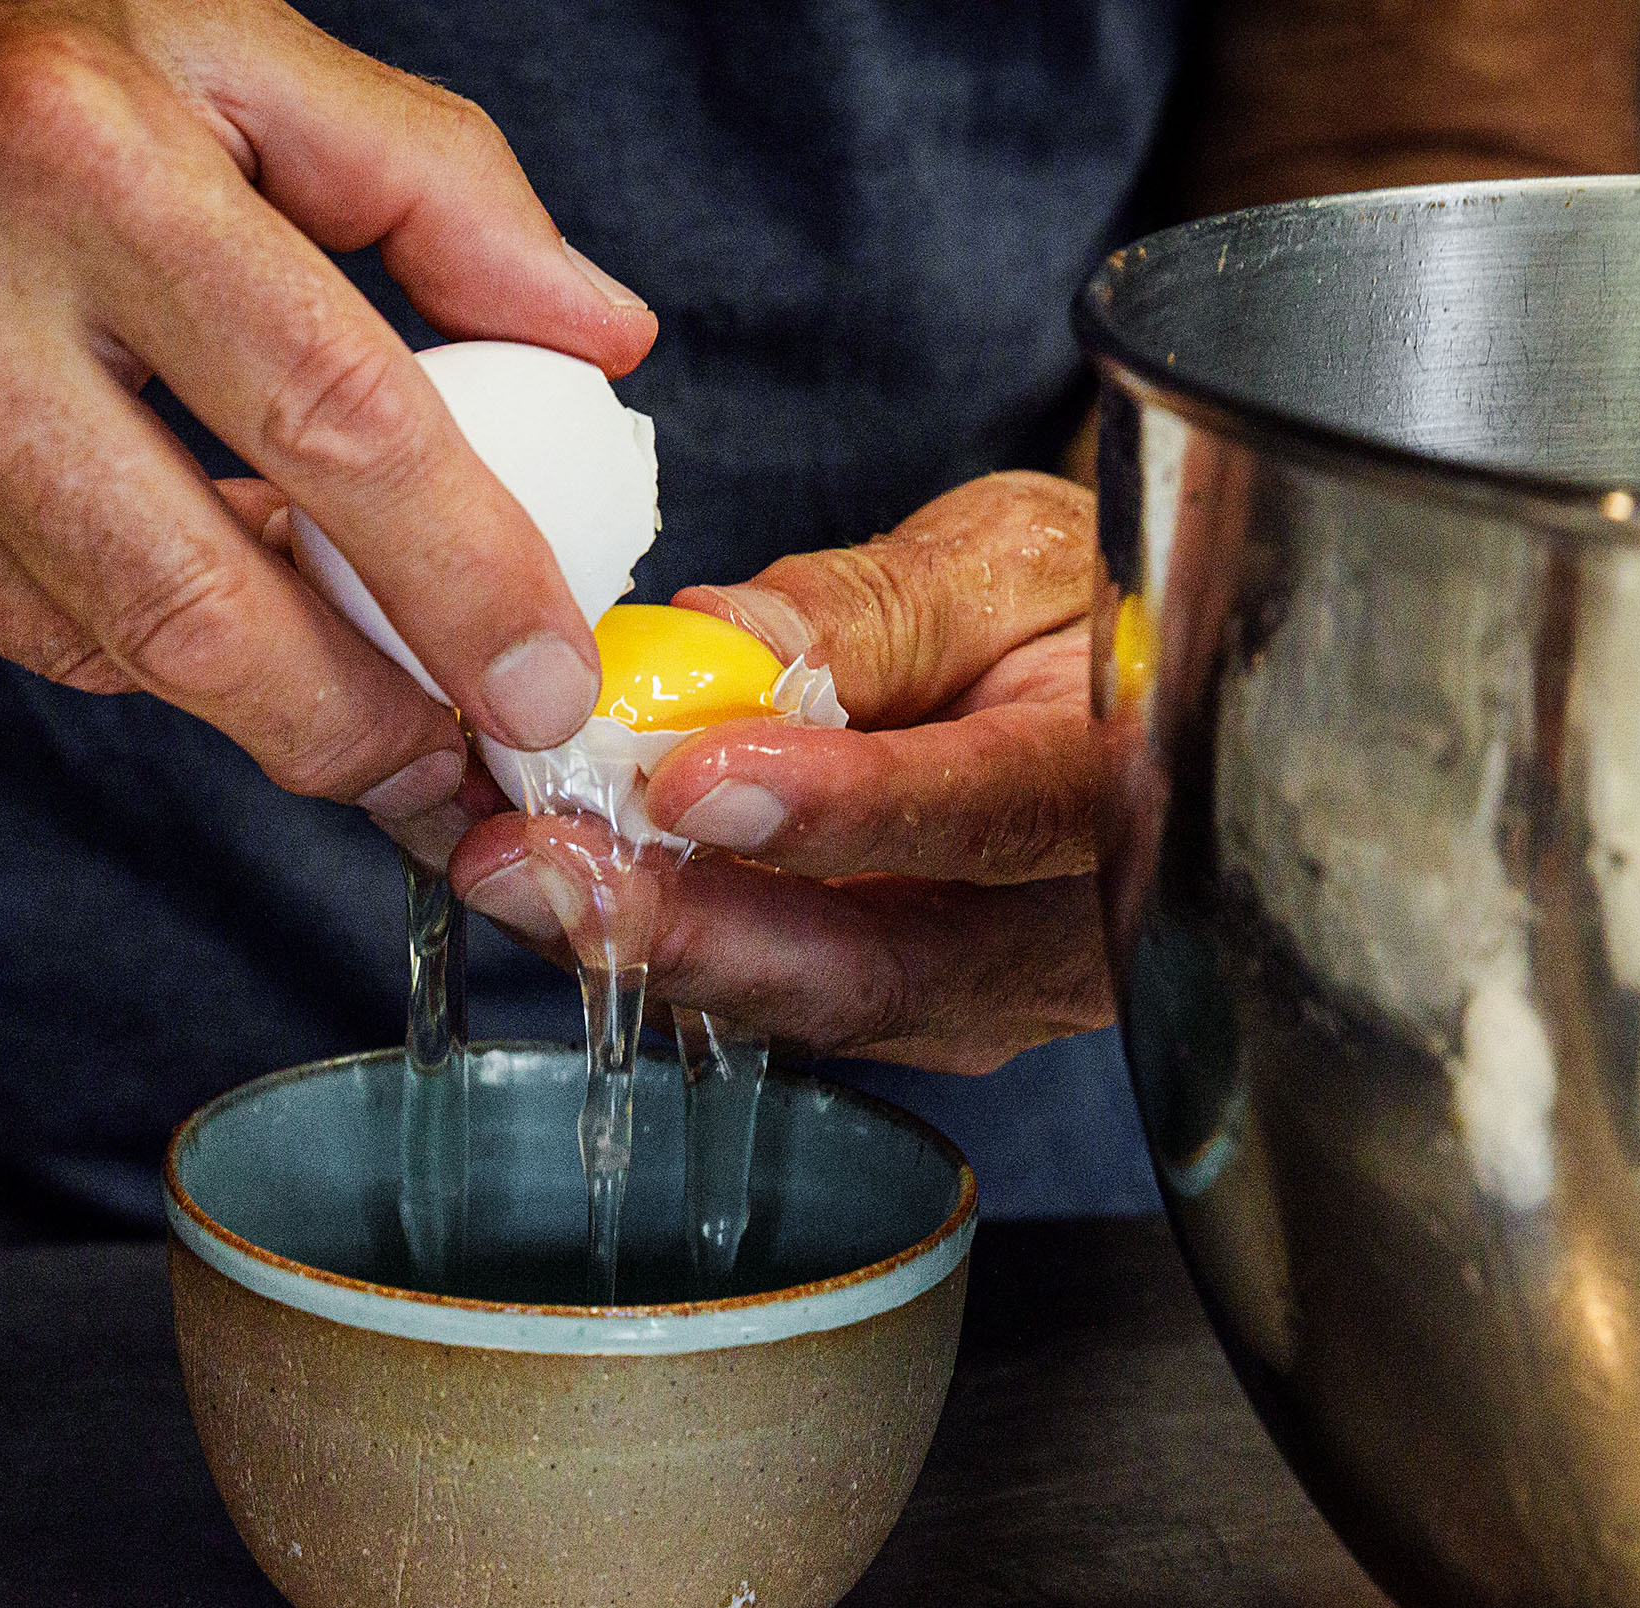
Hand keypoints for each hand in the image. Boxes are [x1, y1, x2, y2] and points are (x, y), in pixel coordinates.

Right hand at [0, 0, 655, 812]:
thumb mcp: (193, 24)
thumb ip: (420, 177)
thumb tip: (600, 338)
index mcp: (72, 146)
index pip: (332, 422)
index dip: (465, 585)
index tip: (543, 684)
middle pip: (203, 613)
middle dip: (359, 727)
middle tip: (451, 757)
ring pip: (102, 648)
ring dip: (234, 673)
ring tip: (304, 630)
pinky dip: (86, 614)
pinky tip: (103, 533)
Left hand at [447, 472, 1116, 1073]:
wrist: (1132, 702)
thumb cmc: (1080, 608)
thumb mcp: (1006, 557)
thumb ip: (878, 607)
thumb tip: (727, 638)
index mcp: (1125, 791)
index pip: (996, 817)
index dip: (845, 810)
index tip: (693, 777)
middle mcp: (1064, 939)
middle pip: (872, 968)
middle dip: (688, 925)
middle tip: (536, 860)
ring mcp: (978, 1002)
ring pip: (800, 1005)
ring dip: (640, 942)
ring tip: (507, 865)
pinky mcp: (896, 1018)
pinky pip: (766, 998)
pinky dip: (649, 940)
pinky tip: (541, 880)